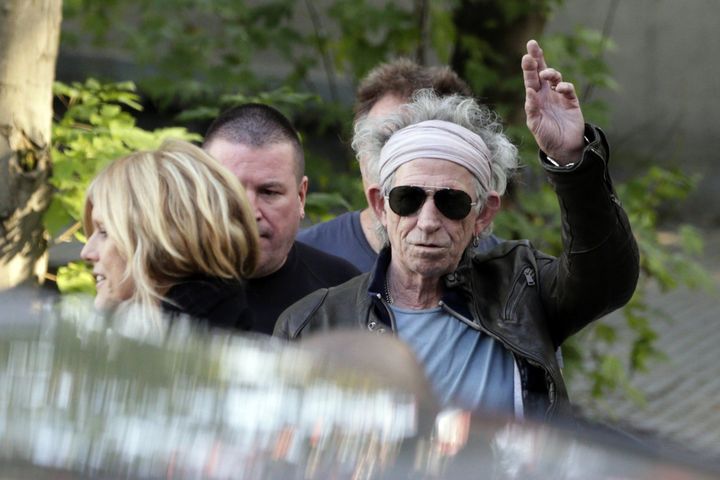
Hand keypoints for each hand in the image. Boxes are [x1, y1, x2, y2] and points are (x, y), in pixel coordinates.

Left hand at [522, 39, 584, 164]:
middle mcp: (546, 94)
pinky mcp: (571, 101)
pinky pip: (568, 89)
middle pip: (541, 72)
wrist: (564, 148)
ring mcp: (559, 96)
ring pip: (555, 77)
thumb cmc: (546, 136)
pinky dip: (564, 86)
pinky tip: (559, 88)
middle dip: (537, 58)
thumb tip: (529, 92)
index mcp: (535, 99)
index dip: (529, 66)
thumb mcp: (535, 124)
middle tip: (532, 44)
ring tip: (546, 74)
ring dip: (550, 73)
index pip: (530, 79)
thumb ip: (532, 109)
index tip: (526, 54)